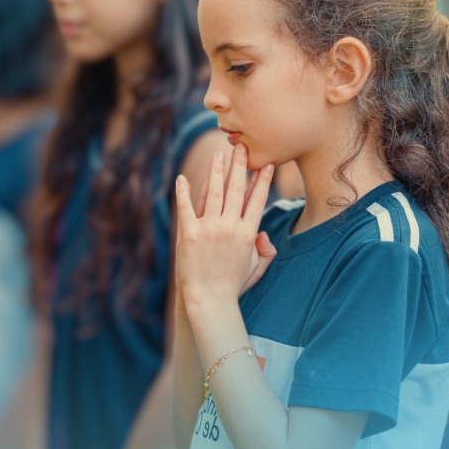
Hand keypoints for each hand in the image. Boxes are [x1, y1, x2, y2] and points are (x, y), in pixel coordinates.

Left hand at [175, 143, 275, 309]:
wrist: (209, 301)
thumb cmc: (233, 285)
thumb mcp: (256, 269)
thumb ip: (265, 251)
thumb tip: (264, 234)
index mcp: (248, 233)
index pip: (257, 200)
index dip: (263, 181)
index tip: (266, 164)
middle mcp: (229, 227)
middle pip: (236, 189)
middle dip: (241, 166)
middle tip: (243, 147)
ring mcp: (208, 228)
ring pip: (214, 192)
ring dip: (217, 170)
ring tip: (219, 155)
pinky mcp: (188, 233)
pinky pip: (185, 207)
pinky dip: (183, 191)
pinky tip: (182, 178)